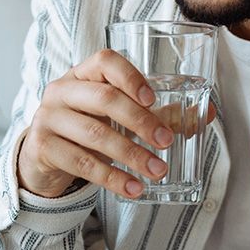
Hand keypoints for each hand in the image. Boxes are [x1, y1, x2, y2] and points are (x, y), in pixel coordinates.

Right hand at [17, 50, 213, 198]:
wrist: (42, 155)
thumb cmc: (87, 127)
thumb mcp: (115, 116)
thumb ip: (158, 113)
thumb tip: (207, 114)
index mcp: (82, 74)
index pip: (104, 61)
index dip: (131, 77)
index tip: (154, 99)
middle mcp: (61, 91)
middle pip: (103, 98)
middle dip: (140, 121)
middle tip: (166, 141)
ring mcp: (48, 118)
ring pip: (95, 135)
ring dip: (131, 155)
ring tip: (158, 170)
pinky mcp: (43, 148)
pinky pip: (83, 164)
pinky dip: (113, 178)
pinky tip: (134, 188)